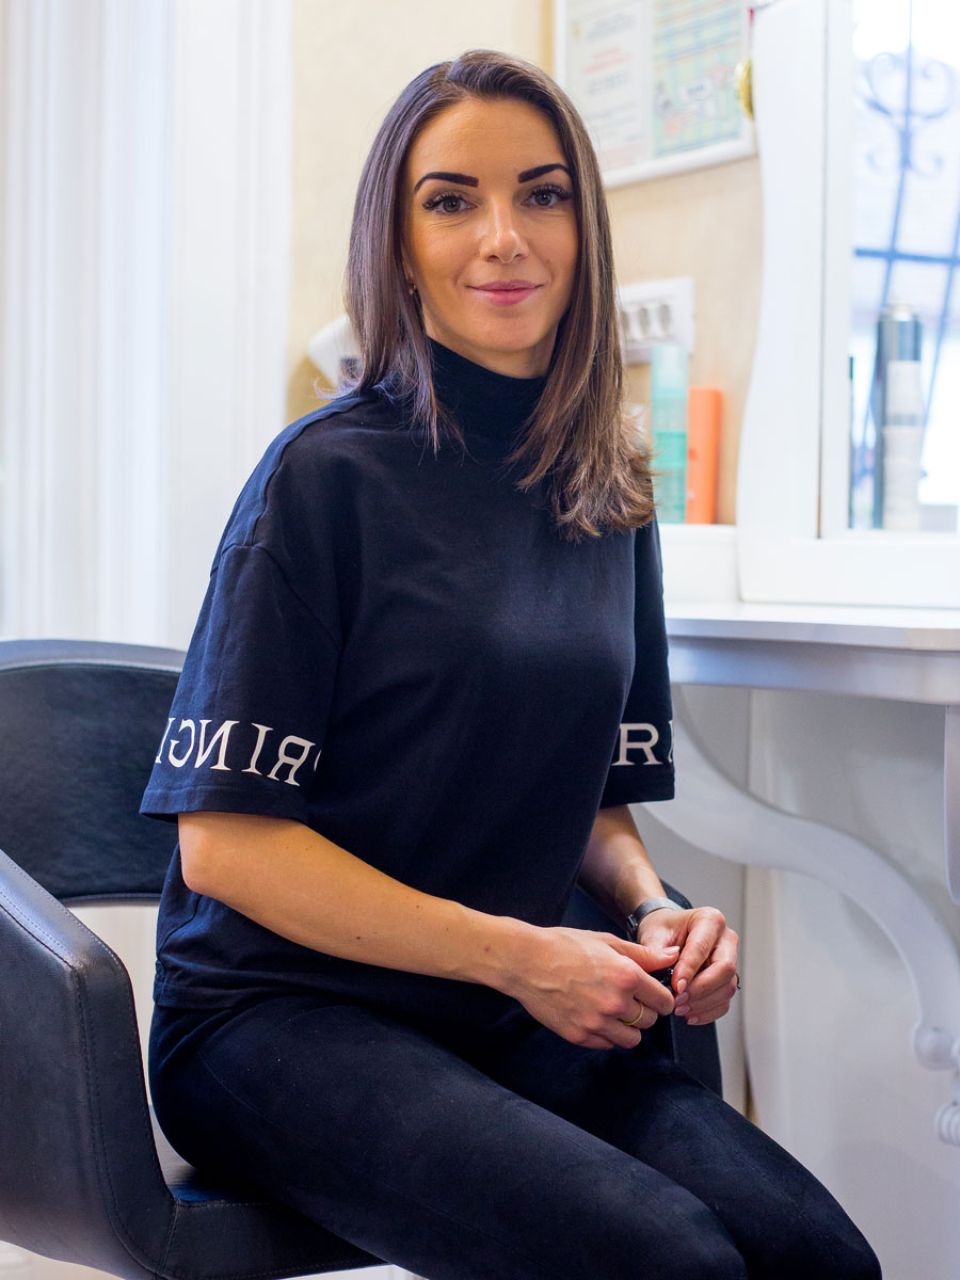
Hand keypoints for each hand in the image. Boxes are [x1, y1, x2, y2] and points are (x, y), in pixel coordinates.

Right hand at [507, 926, 679, 1049]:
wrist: (526, 961)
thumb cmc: (564, 946)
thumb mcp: (606, 942)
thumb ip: (643, 954)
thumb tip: (674, 956)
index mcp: (626, 976)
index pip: (663, 1001)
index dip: (661, 997)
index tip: (653, 994)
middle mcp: (615, 1003)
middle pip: (649, 1021)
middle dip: (643, 1011)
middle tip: (627, 997)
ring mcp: (596, 1022)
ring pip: (631, 1039)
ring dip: (627, 1027)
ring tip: (612, 1010)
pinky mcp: (579, 1036)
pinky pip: (607, 1044)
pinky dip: (606, 1034)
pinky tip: (594, 1015)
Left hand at [637, 907, 738, 1025]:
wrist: (667, 933)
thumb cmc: (663, 929)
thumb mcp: (654, 933)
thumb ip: (656, 950)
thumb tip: (664, 968)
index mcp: (709, 920)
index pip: (704, 947)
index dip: (690, 970)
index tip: (675, 986)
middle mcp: (725, 939)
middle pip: (724, 968)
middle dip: (700, 989)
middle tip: (678, 1000)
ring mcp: (730, 960)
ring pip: (727, 987)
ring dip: (703, 1003)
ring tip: (679, 1009)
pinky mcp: (727, 979)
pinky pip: (725, 1000)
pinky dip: (708, 1012)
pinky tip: (690, 1014)